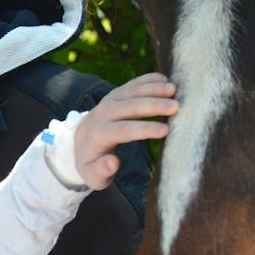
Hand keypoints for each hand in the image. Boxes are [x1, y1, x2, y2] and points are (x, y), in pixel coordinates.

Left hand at [72, 73, 177, 190]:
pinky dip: (149, 80)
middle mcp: (104, 113)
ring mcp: (110, 100)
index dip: (145, 129)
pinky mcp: (116, 93)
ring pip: (132, 91)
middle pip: (130, 106)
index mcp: (99, 135)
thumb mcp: (92, 175)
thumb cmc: (91, 162)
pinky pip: (133, 83)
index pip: (123, 130)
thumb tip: (113, 162)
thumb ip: (101, 171)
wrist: (78, 141)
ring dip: (153, 89)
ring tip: (174, 90)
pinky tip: (166, 79)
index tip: (166, 130)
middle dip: (154, 105)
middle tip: (176, 107)